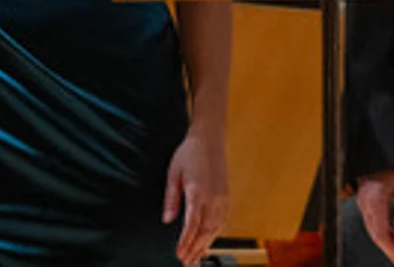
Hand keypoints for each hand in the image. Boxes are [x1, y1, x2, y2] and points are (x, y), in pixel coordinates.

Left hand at [162, 127, 228, 264]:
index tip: (178, 253)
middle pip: (206, 230)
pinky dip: (216, 233)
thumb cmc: (190, 153)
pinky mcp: (226, 195)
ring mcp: (222, 197)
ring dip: (207, 244)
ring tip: (197, 256)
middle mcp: (213, 197)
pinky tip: (210, 239)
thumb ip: (171, 198)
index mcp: (198, 191)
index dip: (185, 242)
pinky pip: (223, 219)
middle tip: (186, 261)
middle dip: (196, 248)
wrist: (210, 138)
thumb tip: (167, 219)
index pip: (192, 224)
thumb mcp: (173, 173)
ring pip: (216, 227)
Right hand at [355, 168, 393, 266]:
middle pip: (376, 236)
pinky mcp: (366, 202)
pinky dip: (385, 234)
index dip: (393, 252)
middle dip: (391, 252)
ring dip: (389, 243)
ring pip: (375, 231)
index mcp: (375, 199)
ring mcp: (363, 202)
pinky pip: (374, 223)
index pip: (382, 234)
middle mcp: (365, 203)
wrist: (381, 149)